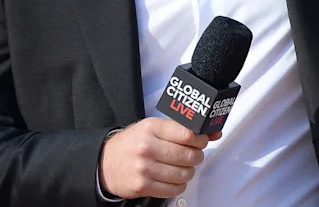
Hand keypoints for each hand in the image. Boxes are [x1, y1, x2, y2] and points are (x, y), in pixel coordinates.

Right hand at [98, 117, 222, 198]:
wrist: (105, 163)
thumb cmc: (132, 143)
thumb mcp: (154, 128)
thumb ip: (182, 129)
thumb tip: (214, 132)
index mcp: (152, 128)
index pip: (188, 134)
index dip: (200, 139)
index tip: (201, 141)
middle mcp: (148, 147)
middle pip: (189, 155)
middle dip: (196, 156)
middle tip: (192, 155)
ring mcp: (145, 168)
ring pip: (184, 173)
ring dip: (188, 172)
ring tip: (181, 167)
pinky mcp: (143, 186)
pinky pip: (174, 189)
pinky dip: (178, 185)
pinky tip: (172, 178)